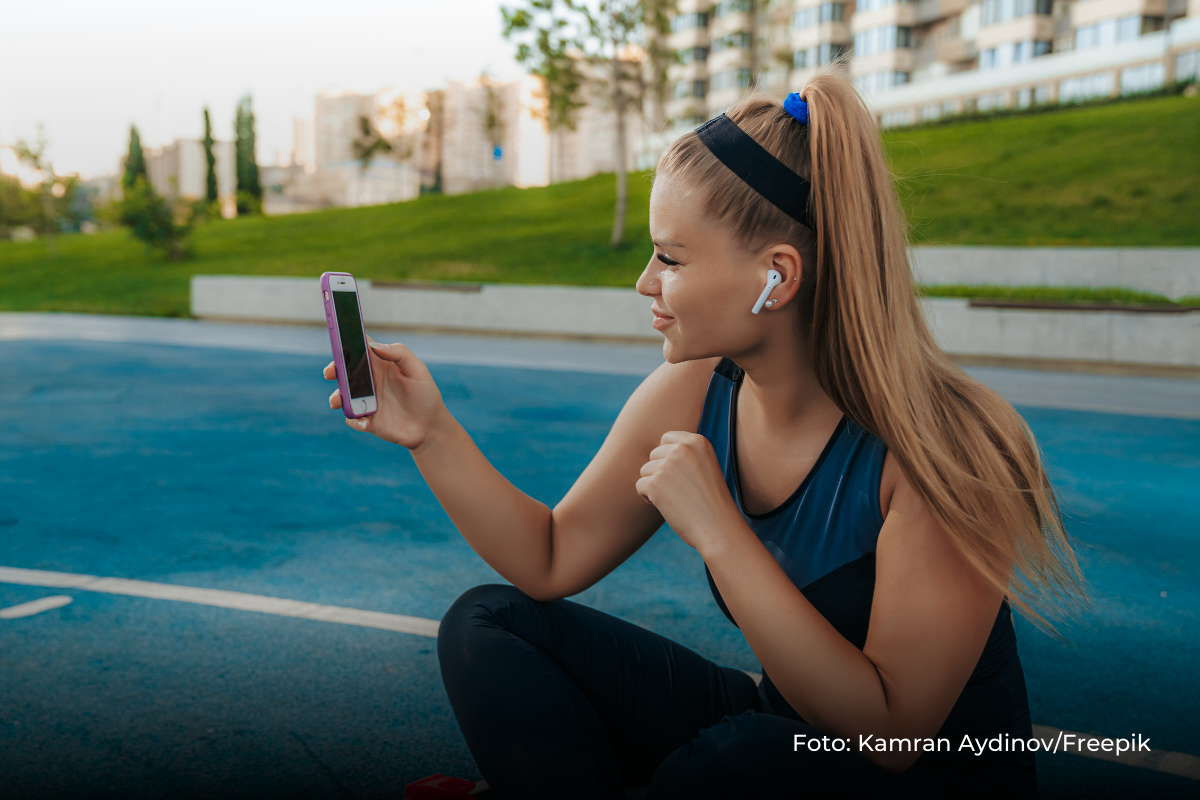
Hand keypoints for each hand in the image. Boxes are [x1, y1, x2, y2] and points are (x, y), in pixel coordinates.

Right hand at [323, 337, 447, 449]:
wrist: (430, 427)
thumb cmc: (425, 394)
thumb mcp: (417, 370)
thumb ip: (399, 353)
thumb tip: (374, 345)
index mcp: (379, 365)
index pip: (359, 349)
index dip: (346, 341)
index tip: (336, 338)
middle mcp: (369, 381)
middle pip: (344, 371)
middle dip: (333, 370)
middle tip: (331, 373)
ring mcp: (366, 401)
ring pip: (342, 396)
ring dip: (336, 397)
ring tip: (338, 401)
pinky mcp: (367, 420)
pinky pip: (352, 419)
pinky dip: (354, 420)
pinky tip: (366, 422)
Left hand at [636, 431, 742, 553]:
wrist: (718, 528)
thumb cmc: (712, 501)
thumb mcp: (705, 466)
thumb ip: (685, 454)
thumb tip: (656, 450)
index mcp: (697, 441)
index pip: (667, 438)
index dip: (668, 458)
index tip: (682, 475)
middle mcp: (682, 449)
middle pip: (654, 455)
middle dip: (661, 472)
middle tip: (681, 490)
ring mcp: (667, 465)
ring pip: (645, 470)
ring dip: (655, 485)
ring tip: (676, 498)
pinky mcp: (655, 484)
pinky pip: (640, 486)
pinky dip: (649, 498)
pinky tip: (668, 506)